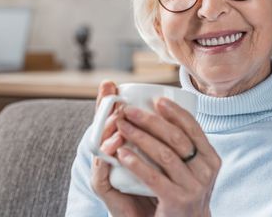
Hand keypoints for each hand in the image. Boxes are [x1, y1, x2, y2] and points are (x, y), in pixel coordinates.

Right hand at [90, 81, 156, 215]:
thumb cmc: (159, 187)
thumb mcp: (162, 158)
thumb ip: (163, 136)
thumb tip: (172, 107)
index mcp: (119, 145)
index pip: (109, 119)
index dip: (106, 101)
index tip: (109, 82)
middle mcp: (107, 156)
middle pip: (100, 127)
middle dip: (105, 108)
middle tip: (112, 93)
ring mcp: (103, 172)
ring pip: (99, 146)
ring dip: (107, 129)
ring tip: (118, 118)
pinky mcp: (104, 189)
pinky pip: (102, 171)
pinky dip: (110, 157)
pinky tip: (118, 146)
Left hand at [115, 97, 220, 216]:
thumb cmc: (182, 191)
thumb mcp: (192, 167)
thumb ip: (184, 146)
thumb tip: (164, 109)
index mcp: (210, 158)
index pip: (193, 127)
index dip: (174, 111)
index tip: (156, 100)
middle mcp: (206, 171)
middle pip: (176, 138)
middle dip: (150, 121)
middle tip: (128, 111)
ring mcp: (193, 187)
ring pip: (164, 154)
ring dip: (140, 137)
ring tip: (122, 127)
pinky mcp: (177, 201)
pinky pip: (154, 177)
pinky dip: (137, 163)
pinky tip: (122, 154)